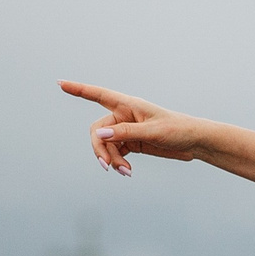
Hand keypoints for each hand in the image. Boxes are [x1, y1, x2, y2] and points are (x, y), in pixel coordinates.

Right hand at [60, 81, 204, 176]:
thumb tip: (99, 135)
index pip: (98, 95)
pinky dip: (118, 163)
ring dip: (111, 159)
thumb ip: (126, 133)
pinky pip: (115, 153)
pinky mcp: (131, 143)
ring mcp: (126, 130)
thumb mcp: (153, 132)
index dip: (78, 89)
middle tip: (107, 166)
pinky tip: (127, 172)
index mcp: (128, 105)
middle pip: (98, 131)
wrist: (194, 142)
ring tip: (124, 172)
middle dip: (100, 149)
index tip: (60, 83)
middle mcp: (124, 116)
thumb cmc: (178, 130)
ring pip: (105, 145)